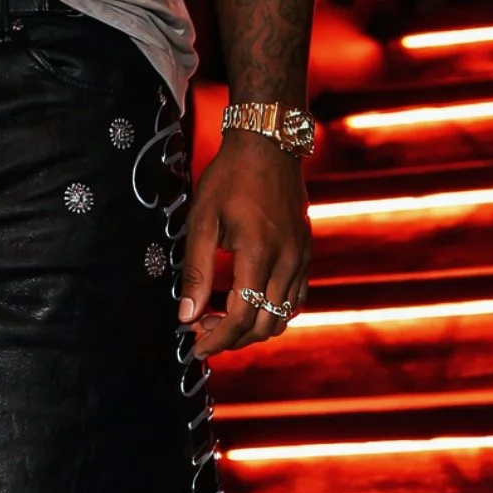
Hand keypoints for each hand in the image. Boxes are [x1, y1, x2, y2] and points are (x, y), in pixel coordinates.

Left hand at [177, 129, 311, 358]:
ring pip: (282, 318)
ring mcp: (301, 259)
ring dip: (252, 329)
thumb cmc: (230, 177)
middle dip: (231, 339)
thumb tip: (186, 314)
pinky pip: (295, 300)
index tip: (194, 346)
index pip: (240, 317)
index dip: (216, 339)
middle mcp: (287, 262)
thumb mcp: (203, 219)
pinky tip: (248, 304)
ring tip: (220, 321)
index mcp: (258, 254)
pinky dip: (272, 313)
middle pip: (264, 325)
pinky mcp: (305, 254)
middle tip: (201, 334)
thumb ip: (196, 269)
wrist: (268, 146)